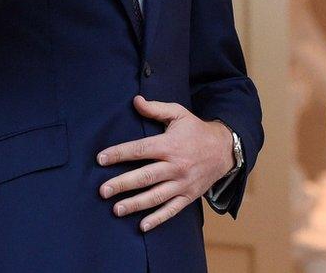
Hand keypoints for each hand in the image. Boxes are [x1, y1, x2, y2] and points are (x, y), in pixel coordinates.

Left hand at [97, 96, 234, 231]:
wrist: (224, 149)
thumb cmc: (197, 130)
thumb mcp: (179, 114)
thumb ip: (156, 108)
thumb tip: (135, 100)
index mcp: (170, 145)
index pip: (141, 149)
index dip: (120, 153)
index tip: (101, 159)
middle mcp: (175, 166)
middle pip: (145, 176)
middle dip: (122, 184)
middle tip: (103, 191)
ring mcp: (182, 183)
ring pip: (156, 196)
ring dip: (135, 204)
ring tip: (116, 209)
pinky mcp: (188, 196)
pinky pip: (172, 210)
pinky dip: (157, 219)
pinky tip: (142, 226)